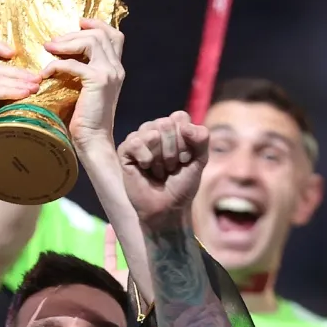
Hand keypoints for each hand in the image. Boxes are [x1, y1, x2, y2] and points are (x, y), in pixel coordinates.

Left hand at [40, 20, 125, 150]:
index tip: (79, 22)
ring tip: (48, 50)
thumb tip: (65, 56)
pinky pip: (73, 63)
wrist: (94, 141)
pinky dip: (56, 65)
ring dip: (66, 43)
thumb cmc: (86, 120)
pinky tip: (45, 74)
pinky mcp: (97, 81)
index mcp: (115, 69)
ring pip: (90, 41)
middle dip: (73, 34)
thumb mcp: (88, 90)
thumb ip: (85, 72)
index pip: (114, 35)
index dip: (97, 24)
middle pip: (99, 34)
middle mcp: (116, 68)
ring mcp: (109, 73)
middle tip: (53, 42)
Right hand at [117, 111, 210, 232]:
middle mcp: (155, 129)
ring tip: (159, 171)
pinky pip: (136, 143)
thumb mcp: (199, 160)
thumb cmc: (182, 185)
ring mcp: (139, 138)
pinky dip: (146, 159)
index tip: (185, 159)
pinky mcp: (125, 150)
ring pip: (151, 134)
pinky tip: (145, 169)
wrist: (167, 208)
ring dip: (160, 159)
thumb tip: (185, 126)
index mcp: (173, 127)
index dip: (186, 140)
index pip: (180, 117)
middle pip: (165, 123)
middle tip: (171, 167)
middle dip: (172, 151)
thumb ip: (202, 138)